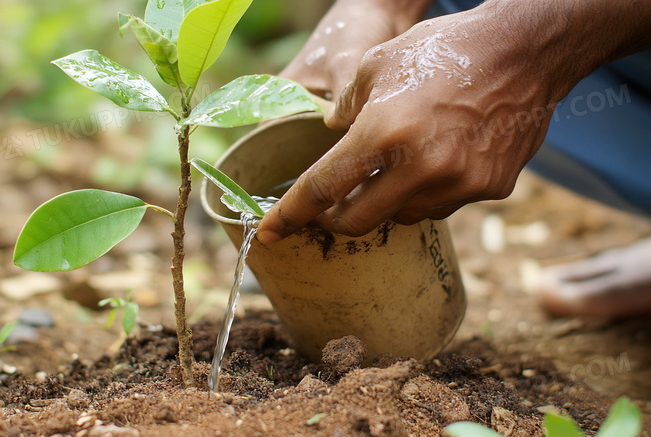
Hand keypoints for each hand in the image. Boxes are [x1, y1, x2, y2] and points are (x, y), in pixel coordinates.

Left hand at [258, 5, 563, 243]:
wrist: (523, 51)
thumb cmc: (442, 51)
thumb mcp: (377, 65)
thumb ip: (345, 108)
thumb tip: (331, 135)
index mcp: (383, 132)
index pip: (322, 188)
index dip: (289, 215)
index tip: (266, 233)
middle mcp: (420, 167)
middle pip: (356, 222)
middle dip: (334, 217)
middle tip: (330, 204)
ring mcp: (458, 183)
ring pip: (401, 216)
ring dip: (387, 201)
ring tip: (401, 163)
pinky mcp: (489, 189)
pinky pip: (442, 207)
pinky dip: (427, 192)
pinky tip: (439, 159)